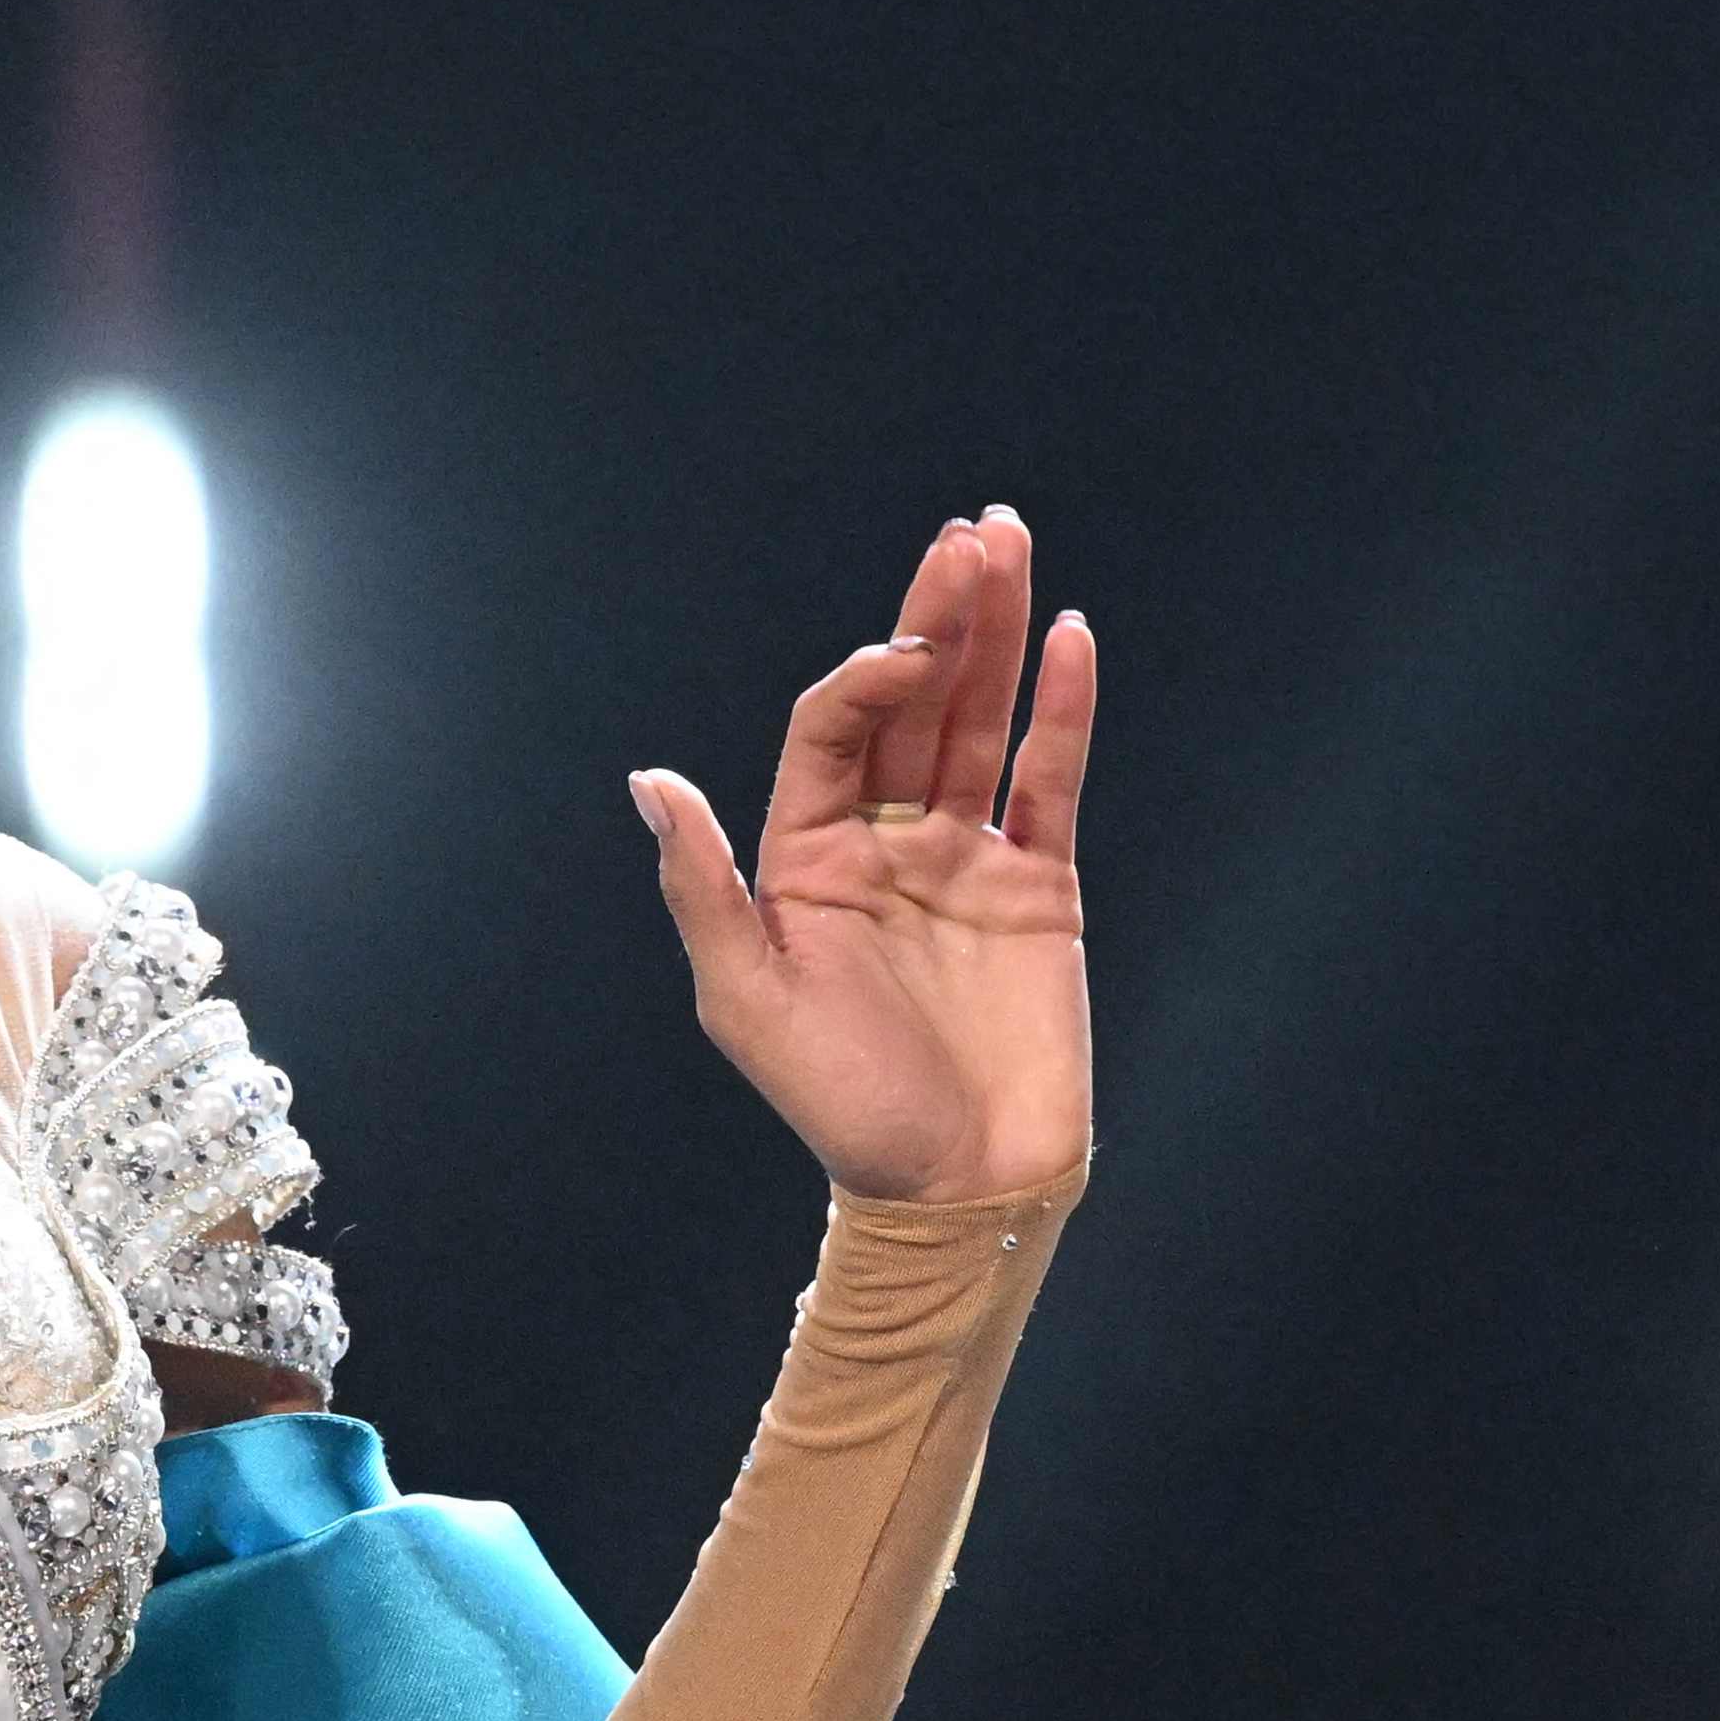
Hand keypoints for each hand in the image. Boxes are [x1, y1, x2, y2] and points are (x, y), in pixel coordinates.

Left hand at [634, 510, 1094, 1205]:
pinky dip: (1062, 713)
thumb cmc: (844, 1106)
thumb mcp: (748, 1001)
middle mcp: (885, 842)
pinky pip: (1050, 782)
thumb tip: (651, 781)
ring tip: (1011, 549)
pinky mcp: (1040, 886)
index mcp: (807, 859)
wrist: (958, 1185)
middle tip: (974, 535)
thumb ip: (704, 887)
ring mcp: (966, 858)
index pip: (833, 733)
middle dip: (941, 618)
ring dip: (998, 636)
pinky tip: (1068, 639)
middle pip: (913, 705)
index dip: (865, 681)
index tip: (902, 656)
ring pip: (981, 723)